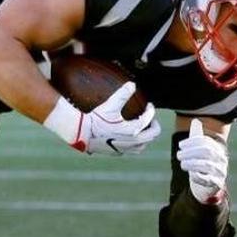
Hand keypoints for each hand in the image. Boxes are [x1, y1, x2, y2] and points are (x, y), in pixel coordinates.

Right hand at [43, 82, 160, 154]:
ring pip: (143, 145)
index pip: (149, 119)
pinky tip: (129, 137)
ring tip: (142, 129)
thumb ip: (123, 94)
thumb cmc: (96, 120)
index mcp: (133, 131)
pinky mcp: (116, 152)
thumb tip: (132, 84)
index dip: (151, 110)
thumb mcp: (110, 105)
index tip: (149, 105)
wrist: (82, 133)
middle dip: (154, 125)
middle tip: (151, 118)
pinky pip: (132, 150)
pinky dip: (136, 143)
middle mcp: (132, 142)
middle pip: (152, 135)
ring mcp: (124, 149)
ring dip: (146, 137)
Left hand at [177, 119, 227, 202]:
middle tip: (179, 155)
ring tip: (182, 164)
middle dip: (190, 152)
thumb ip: (197, 136)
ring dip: (191, 163)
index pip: (206, 142)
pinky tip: (191, 175)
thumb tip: (196, 120)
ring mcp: (220, 172)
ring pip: (207, 165)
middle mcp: (221, 159)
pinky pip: (209, 180)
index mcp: (217, 149)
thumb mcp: (199, 150)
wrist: (207, 186)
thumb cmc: (201, 164)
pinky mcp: (216, 184)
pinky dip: (198, 176)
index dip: (192, 142)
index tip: (180, 145)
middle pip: (207, 152)